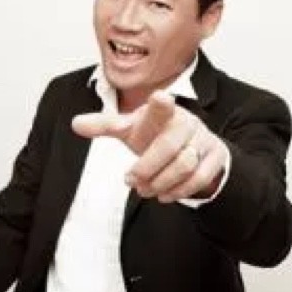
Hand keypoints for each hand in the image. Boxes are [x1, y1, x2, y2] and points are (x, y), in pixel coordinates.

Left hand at [72, 90, 227, 202]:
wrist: (192, 145)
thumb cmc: (157, 136)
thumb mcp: (131, 130)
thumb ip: (106, 126)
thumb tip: (74, 123)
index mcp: (163, 112)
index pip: (160, 108)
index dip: (160, 105)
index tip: (159, 97)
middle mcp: (186, 121)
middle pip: (168, 147)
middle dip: (146, 168)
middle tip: (129, 181)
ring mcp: (203, 138)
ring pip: (184, 164)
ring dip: (160, 182)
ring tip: (144, 190)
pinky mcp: (216, 155)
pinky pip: (199, 177)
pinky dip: (179, 190)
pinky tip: (164, 194)